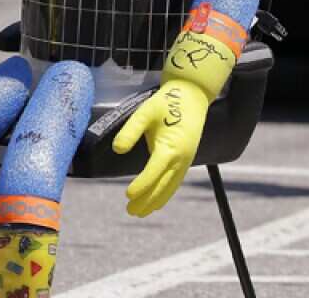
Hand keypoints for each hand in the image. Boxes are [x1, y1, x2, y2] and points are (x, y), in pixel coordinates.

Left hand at [112, 80, 209, 216]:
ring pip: (170, 186)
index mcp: (171, 147)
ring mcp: (186, 160)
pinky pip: (175, 181)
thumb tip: (117, 149)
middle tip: (130, 212)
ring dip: (155, 200)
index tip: (127, 195)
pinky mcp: (186, 159)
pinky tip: (156, 201)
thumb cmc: (165, 103)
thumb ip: (130, 131)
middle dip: (146, 200)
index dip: (141, 185)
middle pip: (162, 185)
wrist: (191, 96)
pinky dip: (165, 192)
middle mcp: (181, 158)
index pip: (154, 172)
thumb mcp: (144, 112)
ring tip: (140, 212)